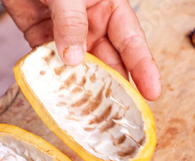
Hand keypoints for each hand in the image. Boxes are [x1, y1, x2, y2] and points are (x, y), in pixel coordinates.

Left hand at [2, 0, 160, 99]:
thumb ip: (71, 23)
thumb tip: (73, 60)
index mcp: (110, 9)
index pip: (132, 43)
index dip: (143, 69)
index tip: (152, 93)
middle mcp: (92, 26)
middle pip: (107, 62)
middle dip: (113, 88)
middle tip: (118, 116)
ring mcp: (67, 36)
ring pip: (79, 68)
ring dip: (82, 89)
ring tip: (89, 114)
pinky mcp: (41, 41)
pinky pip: (50, 65)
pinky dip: (53, 81)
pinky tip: (58, 98)